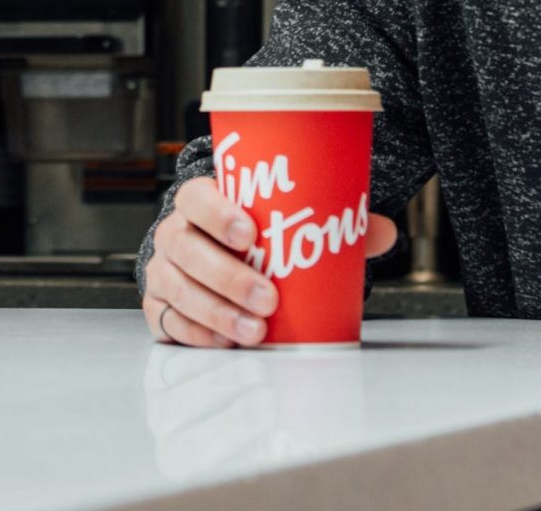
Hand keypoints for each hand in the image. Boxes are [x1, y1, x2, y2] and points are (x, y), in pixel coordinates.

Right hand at [142, 175, 399, 347]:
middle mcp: (175, 233)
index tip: (250, 234)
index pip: (197, 198)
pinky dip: (198, 334)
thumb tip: (382, 232)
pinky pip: (169, 321)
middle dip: (228, 276)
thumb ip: (330, 223)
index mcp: (199, 202)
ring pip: (178, 288)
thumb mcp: (285, 224)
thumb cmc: (250, 237)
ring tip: (255, 330)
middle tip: (268, 297)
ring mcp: (162, 271)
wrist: (212, 256)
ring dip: (217, 311)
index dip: (218, 213)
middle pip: (187, 248)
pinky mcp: (159, 307)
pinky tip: (225, 342)